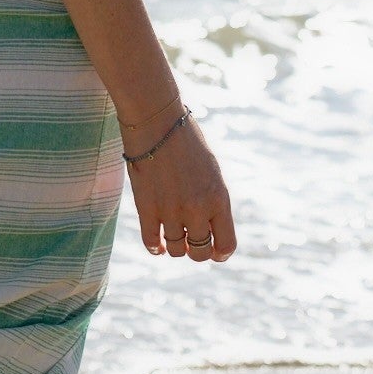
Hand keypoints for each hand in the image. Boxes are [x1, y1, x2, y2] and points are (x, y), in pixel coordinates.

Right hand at [120, 104, 236, 263]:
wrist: (156, 120)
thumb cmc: (186, 140)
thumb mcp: (211, 170)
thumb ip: (213, 201)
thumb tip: (209, 228)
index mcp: (219, 198)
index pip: (226, 245)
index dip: (221, 253)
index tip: (215, 251)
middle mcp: (197, 209)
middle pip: (201, 253)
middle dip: (198, 252)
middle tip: (192, 242)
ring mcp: (170, 211)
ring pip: (177, 250)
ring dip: (177, 247)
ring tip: (174, 237)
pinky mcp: (146, 208)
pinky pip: (152, 243)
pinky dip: (156, 248)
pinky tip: (158, 244)